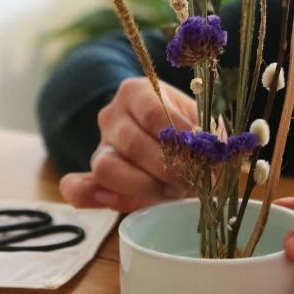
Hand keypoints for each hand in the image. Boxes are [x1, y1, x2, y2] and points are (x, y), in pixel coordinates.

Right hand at [59, 78, 196, 211]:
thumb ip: (208, 133)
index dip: (180, 137)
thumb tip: (218, 153)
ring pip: (107, 167)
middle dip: (167, 168)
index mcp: (137, 92)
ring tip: (170, 193)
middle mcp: (112, 116)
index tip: (205, 156)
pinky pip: (76, 187)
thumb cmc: (184, 127)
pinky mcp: (91, 176)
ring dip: (142, 186)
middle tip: (194, 182)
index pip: (154, 113)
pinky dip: (87, 195)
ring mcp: (99, 146)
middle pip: (133, 143)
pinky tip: (110, 202)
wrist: (162, 138)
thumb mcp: (199, 119)